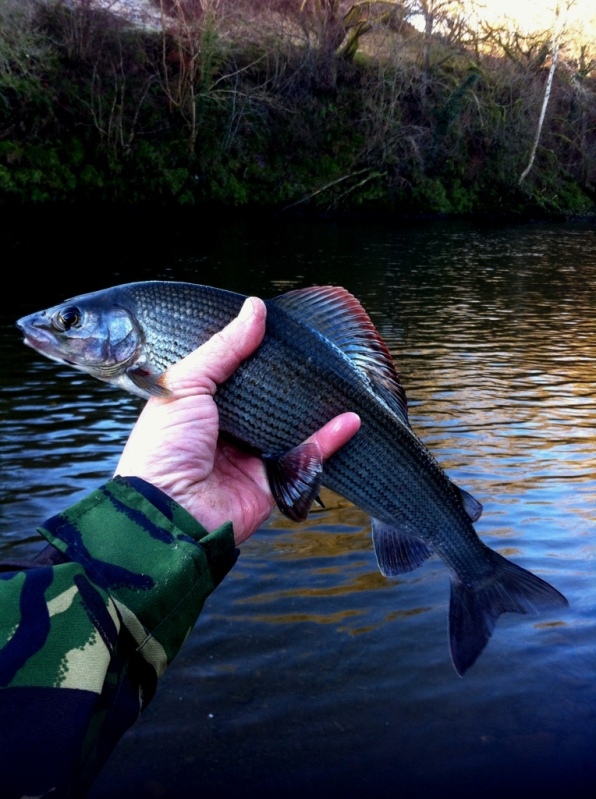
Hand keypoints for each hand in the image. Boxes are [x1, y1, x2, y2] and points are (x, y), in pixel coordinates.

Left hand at [115, 297, 360, 544]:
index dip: (255, 354)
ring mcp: (252, 456)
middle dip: (290, 380)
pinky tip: (350, 420)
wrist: (170, 512)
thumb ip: (223, 348)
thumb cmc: (165, 447)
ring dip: (315, 408)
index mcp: (200, 406)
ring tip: (338, 382)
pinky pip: (306, 456)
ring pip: (291, 426)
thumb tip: (256, 308)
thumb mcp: (186, 384)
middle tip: (317, 355)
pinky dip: (330, 439)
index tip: (281, 332)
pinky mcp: (274, 481)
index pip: (235, 373)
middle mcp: (227, 429)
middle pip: (267, 400)